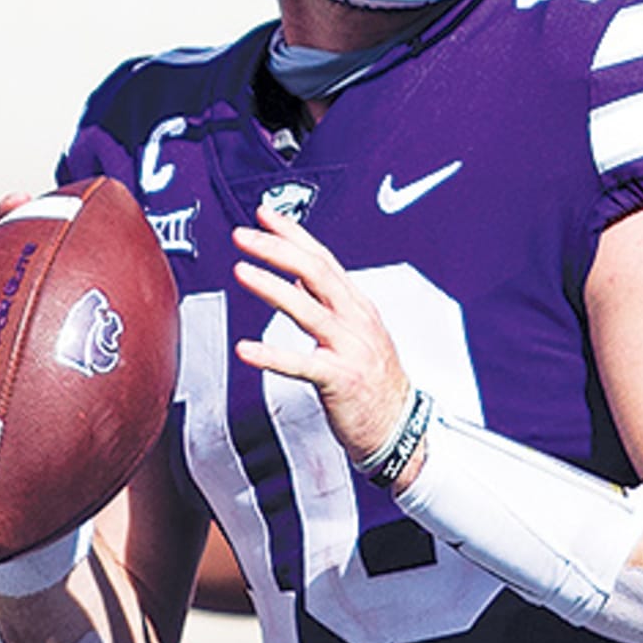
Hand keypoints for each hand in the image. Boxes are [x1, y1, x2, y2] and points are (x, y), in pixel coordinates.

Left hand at [232, 205, 411, 467]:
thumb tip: (296, 281)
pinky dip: (271, 355)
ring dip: (271, 287)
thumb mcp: (355, 331)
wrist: (400, 427)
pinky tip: (245, 349)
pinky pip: (301, 364)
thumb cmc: (375, 381)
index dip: (292, 233)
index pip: (322, 257)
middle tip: (244, 235)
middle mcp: (355, 319)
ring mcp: (349, 347)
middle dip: (277, 249)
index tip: (264, 215)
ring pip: (307, 309)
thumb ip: (325, 304)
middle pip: (315, 272)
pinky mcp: (340, 379)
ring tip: (242, 271)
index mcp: (356, 305)